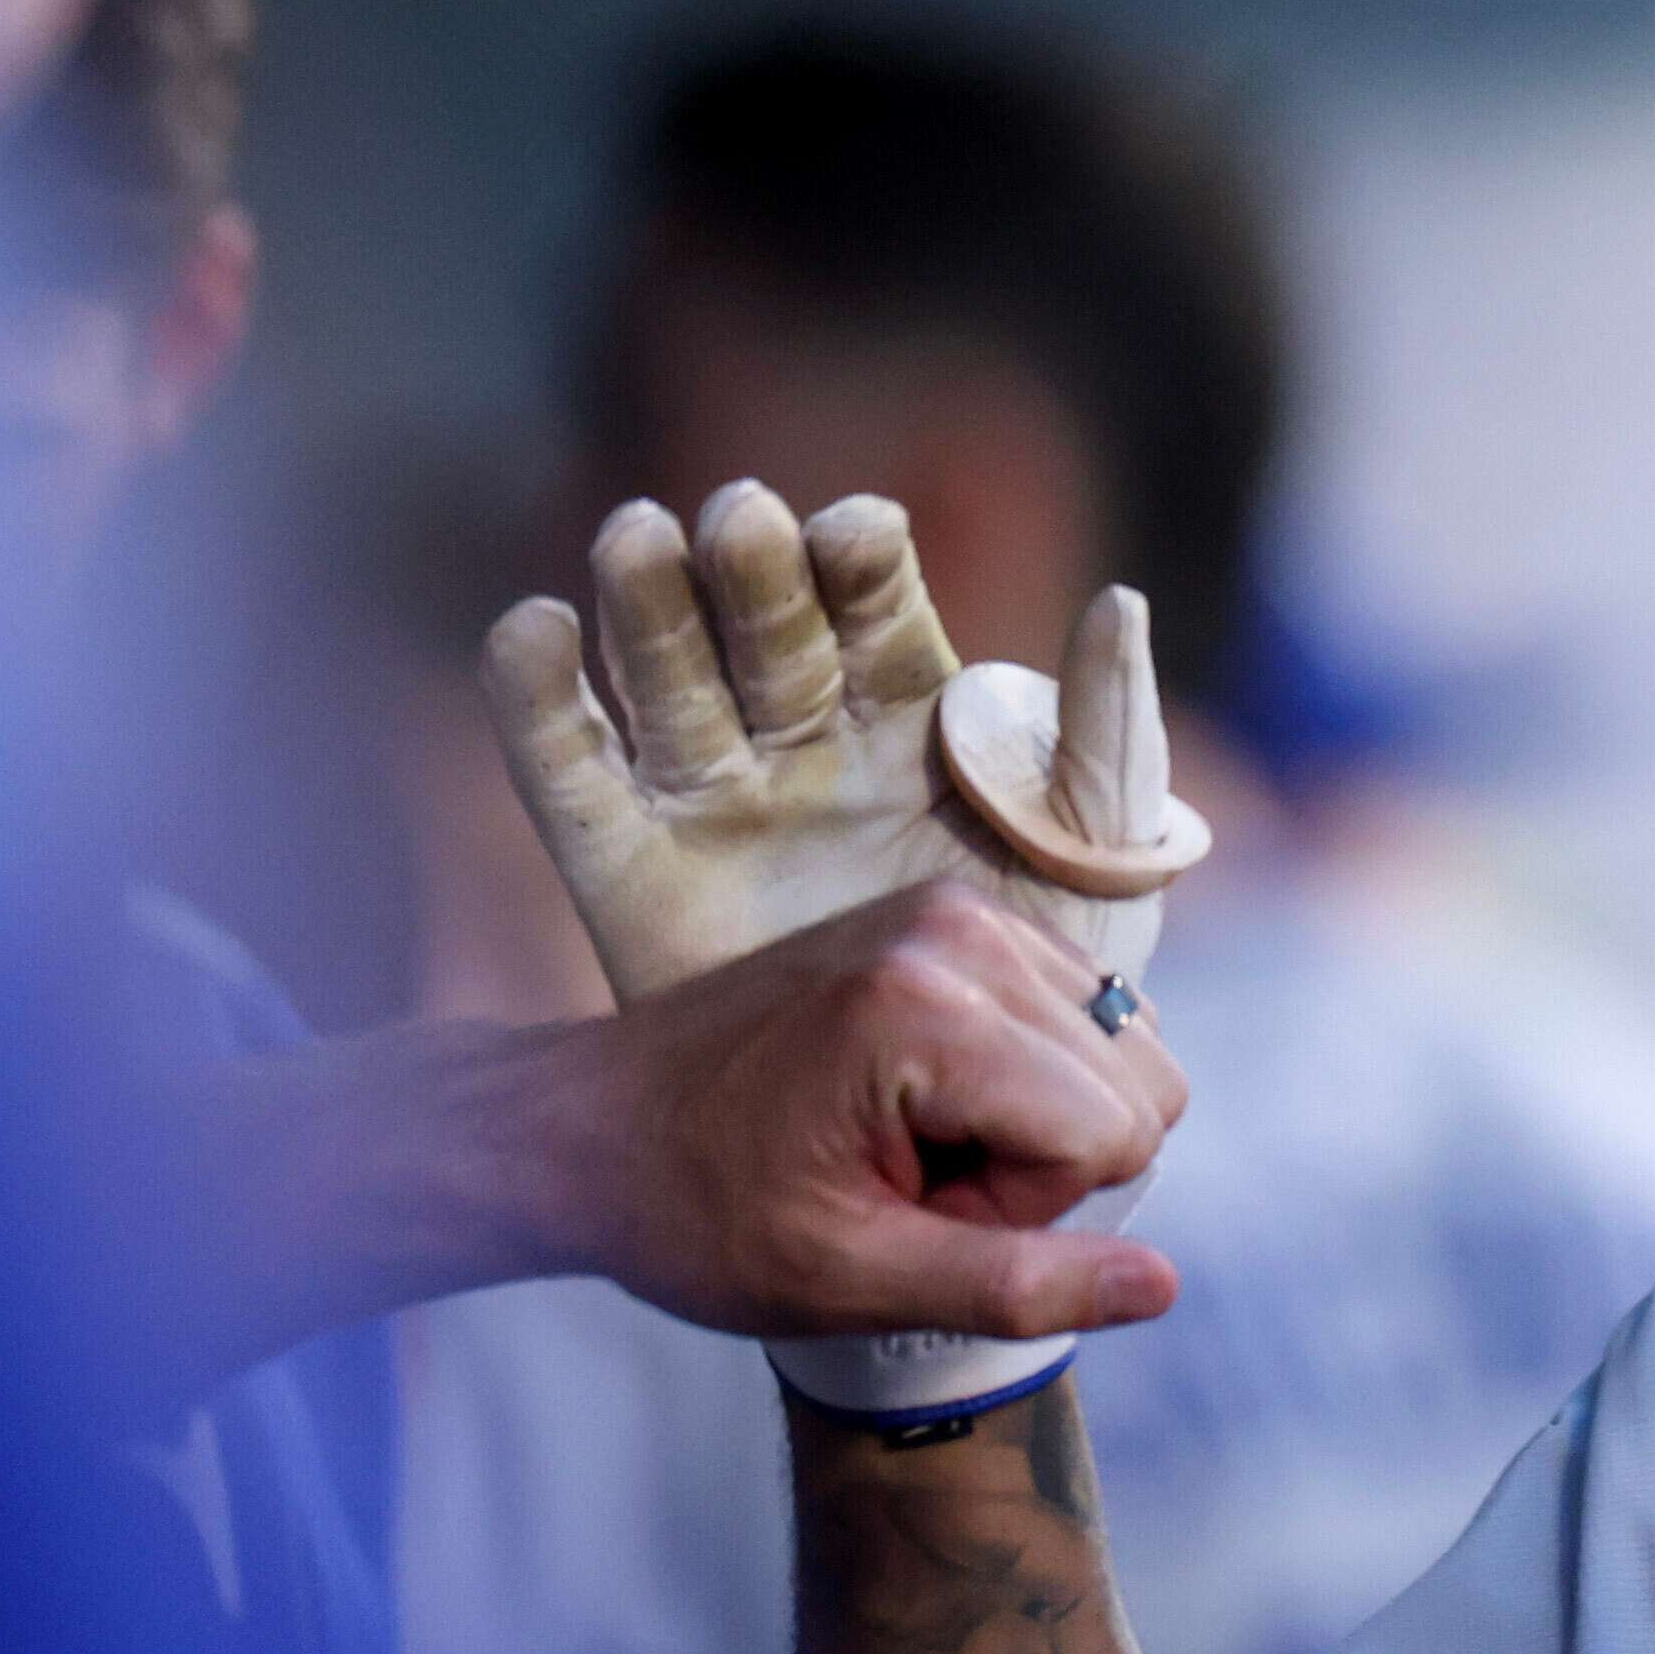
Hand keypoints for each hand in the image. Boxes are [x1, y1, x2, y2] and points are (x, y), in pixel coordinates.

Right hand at [485, 482, 1207, 1004]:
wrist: (943, 1133)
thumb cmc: (1046, 982)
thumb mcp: (1095, 859)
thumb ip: (1104, 735)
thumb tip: (1119, 600)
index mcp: (913, 708)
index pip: (876, 599)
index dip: (859, 557)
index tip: (857, 533)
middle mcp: (804, 732)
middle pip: (763, 618)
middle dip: (750, 565)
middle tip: (740, 520)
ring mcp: (712, 795)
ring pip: (663, 671)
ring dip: (644, 599)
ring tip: (637, 540)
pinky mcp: (629, 872)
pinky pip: (566, 775)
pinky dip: (536, 696)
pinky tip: (535, 626)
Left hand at [514, 882, 1186, 1351]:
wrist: (582, 1125)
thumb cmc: (698, 1213)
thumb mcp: (849, 1279)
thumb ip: (1014, 1285)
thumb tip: (1162, 1286)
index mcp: (931, 1010)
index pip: (1112, 1137)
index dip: (1023, 1208)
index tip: (905, 1209)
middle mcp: (964, 931)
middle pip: (1139, 1084)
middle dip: (1042, 1161)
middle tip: (906, 1179)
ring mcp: (962, 909)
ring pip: (1125, 1046)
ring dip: (1039, 1117)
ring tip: (907, 1138)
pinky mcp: (957, 911)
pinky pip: (1083, 1010)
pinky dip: (1030, 1072)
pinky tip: (922, 1098)